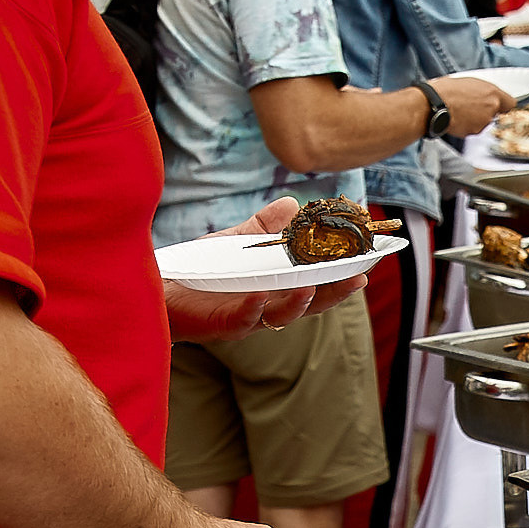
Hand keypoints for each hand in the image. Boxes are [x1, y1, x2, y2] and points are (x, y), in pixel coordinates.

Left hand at [160, 198, 348, 340]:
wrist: (161, 290)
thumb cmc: (202, 270)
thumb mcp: (237, 243)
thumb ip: (264, 228)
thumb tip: (293, 204)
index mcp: (276, 286)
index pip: (316, 281)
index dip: (341, 273)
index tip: (367, 257)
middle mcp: (268, 306)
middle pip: (310, 303)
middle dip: (335, 292)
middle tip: (359, 277)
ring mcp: (247, 317)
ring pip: (282, 314)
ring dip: (300, 301)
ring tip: (313, 285)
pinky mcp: (222, 324)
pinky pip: (243, 318)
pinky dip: (254, 308)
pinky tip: (262, 294)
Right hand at [432, 72, 517, 134]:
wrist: (433, 104)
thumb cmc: (447, 90)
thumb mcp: (469, 82)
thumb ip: (483, 91)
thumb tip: (486, 95)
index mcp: (492, 93)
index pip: (510, 103)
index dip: (503, 105)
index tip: (499, 106)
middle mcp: (491, 108)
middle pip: (495, 113)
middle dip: (485, 111)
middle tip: (471, 106)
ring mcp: (483, 122)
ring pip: (484, 122)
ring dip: (475, 119)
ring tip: (460, 111)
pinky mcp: (474, 132)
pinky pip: (473, 129)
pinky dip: (467, 126)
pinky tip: (457, 118)